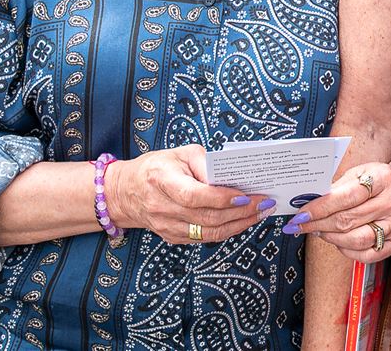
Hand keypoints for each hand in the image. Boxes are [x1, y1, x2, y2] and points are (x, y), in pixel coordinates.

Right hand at [105, 144, 271, 244]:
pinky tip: (242, 221)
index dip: (222, 199)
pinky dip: (226, 231)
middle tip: (264, 203)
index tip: (245, 195)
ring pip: (208, 232)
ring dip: (238, 225)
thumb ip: (205, 163)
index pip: (194, 195)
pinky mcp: (171, 237)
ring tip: (259, 213)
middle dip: (240, 212)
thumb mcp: (181, 152)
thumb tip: (230, 177)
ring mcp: (165, 226)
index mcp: (161, 180)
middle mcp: (161, 206)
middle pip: (206, 217)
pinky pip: (203, 238)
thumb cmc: (157, 167)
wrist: (127, 191)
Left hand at [290, 162, 390, 261]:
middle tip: (302, 226)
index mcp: (383, 179)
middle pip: (347, 220)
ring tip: (319, 231)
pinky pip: (367, 255)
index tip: (301, 214)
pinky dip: (348, 251)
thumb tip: (310, 203)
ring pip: (356, 240)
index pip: (345, 197)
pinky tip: (339, 242)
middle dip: (319, 224)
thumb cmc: (380, 181)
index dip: (319, 208)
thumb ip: (337, 187)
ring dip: (331, 238)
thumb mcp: (361, 172)